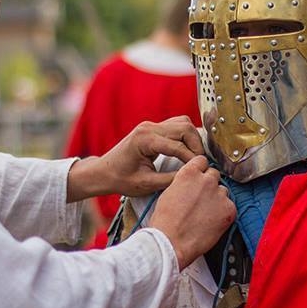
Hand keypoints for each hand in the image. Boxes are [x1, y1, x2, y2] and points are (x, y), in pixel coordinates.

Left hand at [66, 116, 204, 201]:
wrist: (104, 172)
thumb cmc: (120, 179)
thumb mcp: (146, 184)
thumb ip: (170, 180)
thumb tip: (192, 176)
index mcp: (144, 139)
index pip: (177, 146)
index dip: (192, 159)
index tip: (201, 171)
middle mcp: (148, 127)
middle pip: (184, 128)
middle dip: (197, 145)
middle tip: (202, 163)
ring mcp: (151, 125)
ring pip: (183, 123)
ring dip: (193, 138)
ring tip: (197, 157)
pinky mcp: (154, 128)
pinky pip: (176, 125)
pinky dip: (186, 136)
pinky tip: (189, 151)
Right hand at [149, 156, 235, 268]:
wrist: (171, 242)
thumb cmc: (166, 222)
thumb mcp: (169, 192)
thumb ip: (184, 183)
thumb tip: (190, 185)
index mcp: (189, 174)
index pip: (202, 161)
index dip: (201, 170)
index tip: (200, 176)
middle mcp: (206, 181)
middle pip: (214, 175)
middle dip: (209, 185)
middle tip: (202, 198)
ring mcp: (219, 195)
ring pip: (223, 191)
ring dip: (217, 199)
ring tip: (206, 213)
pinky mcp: (229, 209)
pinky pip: (230, 206)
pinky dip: (224, 213)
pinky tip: (212, 221)